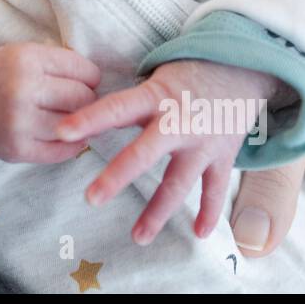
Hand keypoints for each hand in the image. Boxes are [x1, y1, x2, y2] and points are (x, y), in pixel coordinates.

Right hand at [0, 42, 101, 166]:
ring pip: (76, 125)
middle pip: (83, 98)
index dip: (90, 77)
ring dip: (80, 124)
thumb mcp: (22, 54)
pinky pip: (62, 151)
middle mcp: (22, 89)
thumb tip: (101, 83)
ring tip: (72, 118)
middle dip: (87, 100)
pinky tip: (64, 135)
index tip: (85, 81)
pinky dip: (71, 144)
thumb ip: (58, 63)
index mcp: (26, 58)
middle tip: (79, 101)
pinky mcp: (17, 150)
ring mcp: (19, 122)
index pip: (83, 70)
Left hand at [57, 59, 282, 244]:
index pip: (116, 108)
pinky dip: (209, 213)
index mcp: (156, 97)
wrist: (243, 66)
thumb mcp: (156, 80)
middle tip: (91, 199)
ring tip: (138, 237)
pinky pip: (216, 189)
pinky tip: (198, 233)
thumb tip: (87, 124)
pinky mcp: (225, 155)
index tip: (61, 133)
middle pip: (144, 152)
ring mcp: (204, 142)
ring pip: (178, 182)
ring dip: (157, 211)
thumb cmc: (187, 74)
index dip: (88, 119)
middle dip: (117, 176)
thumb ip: (129, 105)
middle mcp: (179, 122)